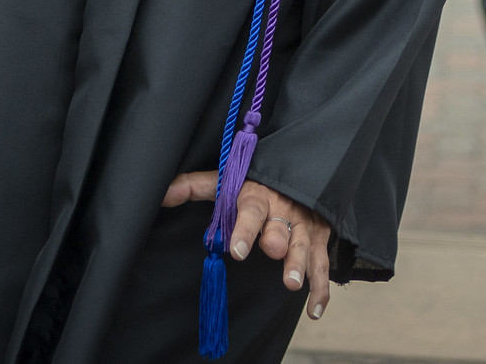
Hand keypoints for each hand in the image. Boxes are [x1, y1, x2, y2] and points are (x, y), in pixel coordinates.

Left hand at [165, 172, 331, 319]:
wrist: (299, 175)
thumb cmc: (256, 186)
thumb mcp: (228, 181)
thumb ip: (196, 187)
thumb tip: (163, 194)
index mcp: (258, 198)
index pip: (251, 212)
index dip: (245, 230)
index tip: (236, 250)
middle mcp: (283, 212)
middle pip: (282, 228)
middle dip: (279, 240)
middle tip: (274, 251)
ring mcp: (304, 227)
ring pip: (303, 247)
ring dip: (300, 264)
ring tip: (292, 283)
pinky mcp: (319, 240)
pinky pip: (322, 266)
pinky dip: (320, 289)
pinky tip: (314, 310)